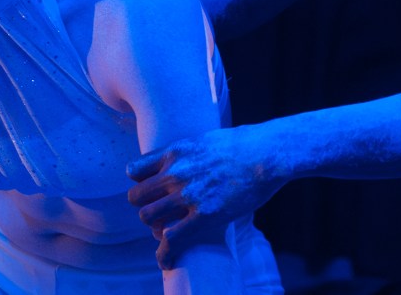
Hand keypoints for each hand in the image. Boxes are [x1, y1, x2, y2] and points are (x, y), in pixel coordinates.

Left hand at [126, 124, 283, 268]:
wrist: (266, 154)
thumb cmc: (242, 145)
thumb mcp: (204, 139)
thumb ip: (187, 153)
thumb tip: (186, 161)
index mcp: (174, 152)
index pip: (134, 171)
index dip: (139, 183)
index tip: (150, 191)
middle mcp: (175, 172)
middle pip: (137, 197)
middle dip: (145, 207)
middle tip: (159, 213)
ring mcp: (188, 194)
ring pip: (148, 217)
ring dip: (154, 227)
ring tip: (165, 233)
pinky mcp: (205, 215)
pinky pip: (172, 239)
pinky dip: (165, 253)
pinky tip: (166, 260)